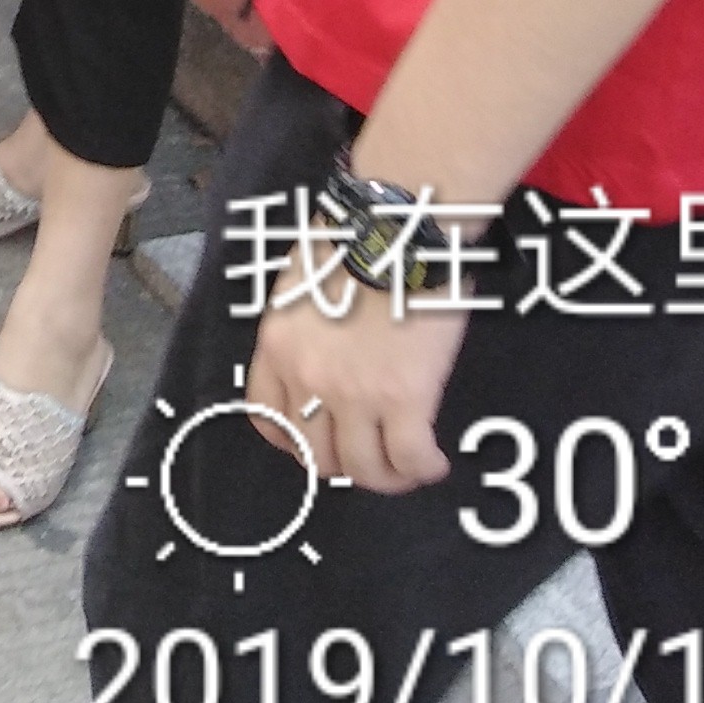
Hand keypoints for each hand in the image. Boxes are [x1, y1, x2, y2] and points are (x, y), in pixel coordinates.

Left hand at [251, 252, 467, 495]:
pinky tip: (434, 462)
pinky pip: (409, 457)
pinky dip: (423, 468)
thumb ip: (303, 327)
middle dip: (346, 465)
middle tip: (373, 458)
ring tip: (410, 466)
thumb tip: (327, 350)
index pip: (269, 420)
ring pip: (363, 468)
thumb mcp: (304, 282)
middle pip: (316, 455)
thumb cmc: (359, 238)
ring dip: (387, 477)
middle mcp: (307, 377)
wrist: (399, 225)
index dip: (296, 443)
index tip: (320, 443)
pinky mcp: (403, 398)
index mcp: (277, 345)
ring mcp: (353, 393)